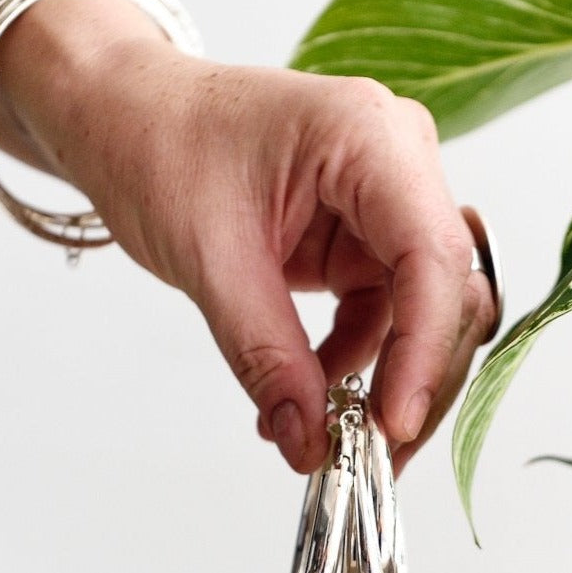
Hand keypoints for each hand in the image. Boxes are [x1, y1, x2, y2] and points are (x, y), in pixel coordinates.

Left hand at [14, 33, 497, 473]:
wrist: (124, 116)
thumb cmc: (157, 142)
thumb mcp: (209, 258)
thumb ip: (266, 356)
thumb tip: (311, 443)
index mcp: (371, 137)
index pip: (431, 256)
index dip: (424, 349)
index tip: (393, 424)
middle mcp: (398, 166)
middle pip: (447, 293)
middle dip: (416, 380)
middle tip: (375, 456)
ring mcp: (386, 206)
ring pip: (424, 317)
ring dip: (386, 384)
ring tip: (330, 441)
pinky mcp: (364, 242)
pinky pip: (384, 320)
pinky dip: (354, 369)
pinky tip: (309, 403)